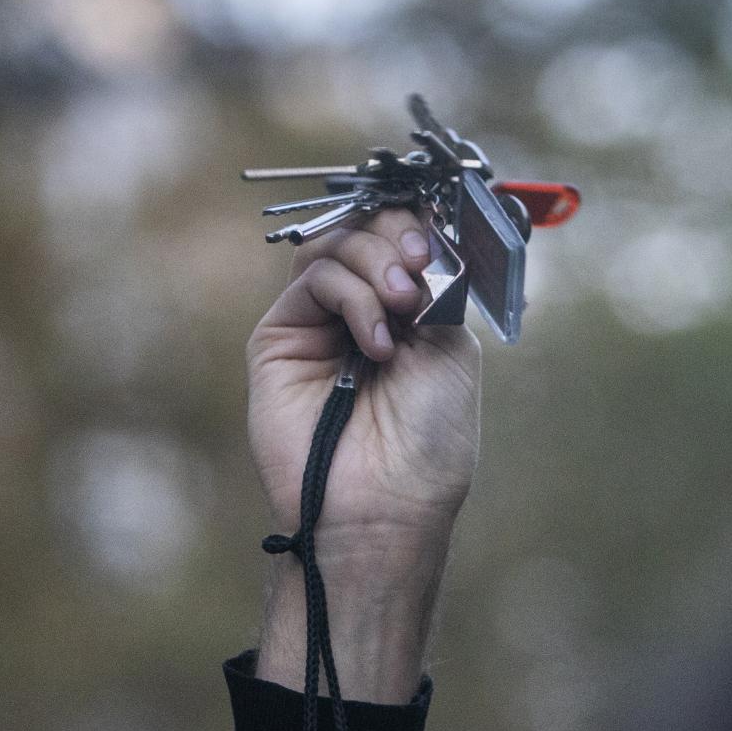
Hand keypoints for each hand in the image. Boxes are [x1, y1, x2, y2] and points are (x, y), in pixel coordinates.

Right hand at [248, 206, 480, 554]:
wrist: (384, 503)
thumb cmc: (428, 442)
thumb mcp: (451, 349)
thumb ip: (434, 286)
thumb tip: (420, 232)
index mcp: (405, 314)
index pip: (401, 238)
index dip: (417, 226)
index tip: (438, 246)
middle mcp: (359, 313)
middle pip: (366, 229)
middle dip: (398, 238)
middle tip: (418, 274)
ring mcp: (316, 323)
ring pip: (336, 244)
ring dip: (377, 261)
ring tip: (401, 306)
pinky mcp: (280, 337)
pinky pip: (313, 279)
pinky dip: (353, 295)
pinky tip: (373, 342)